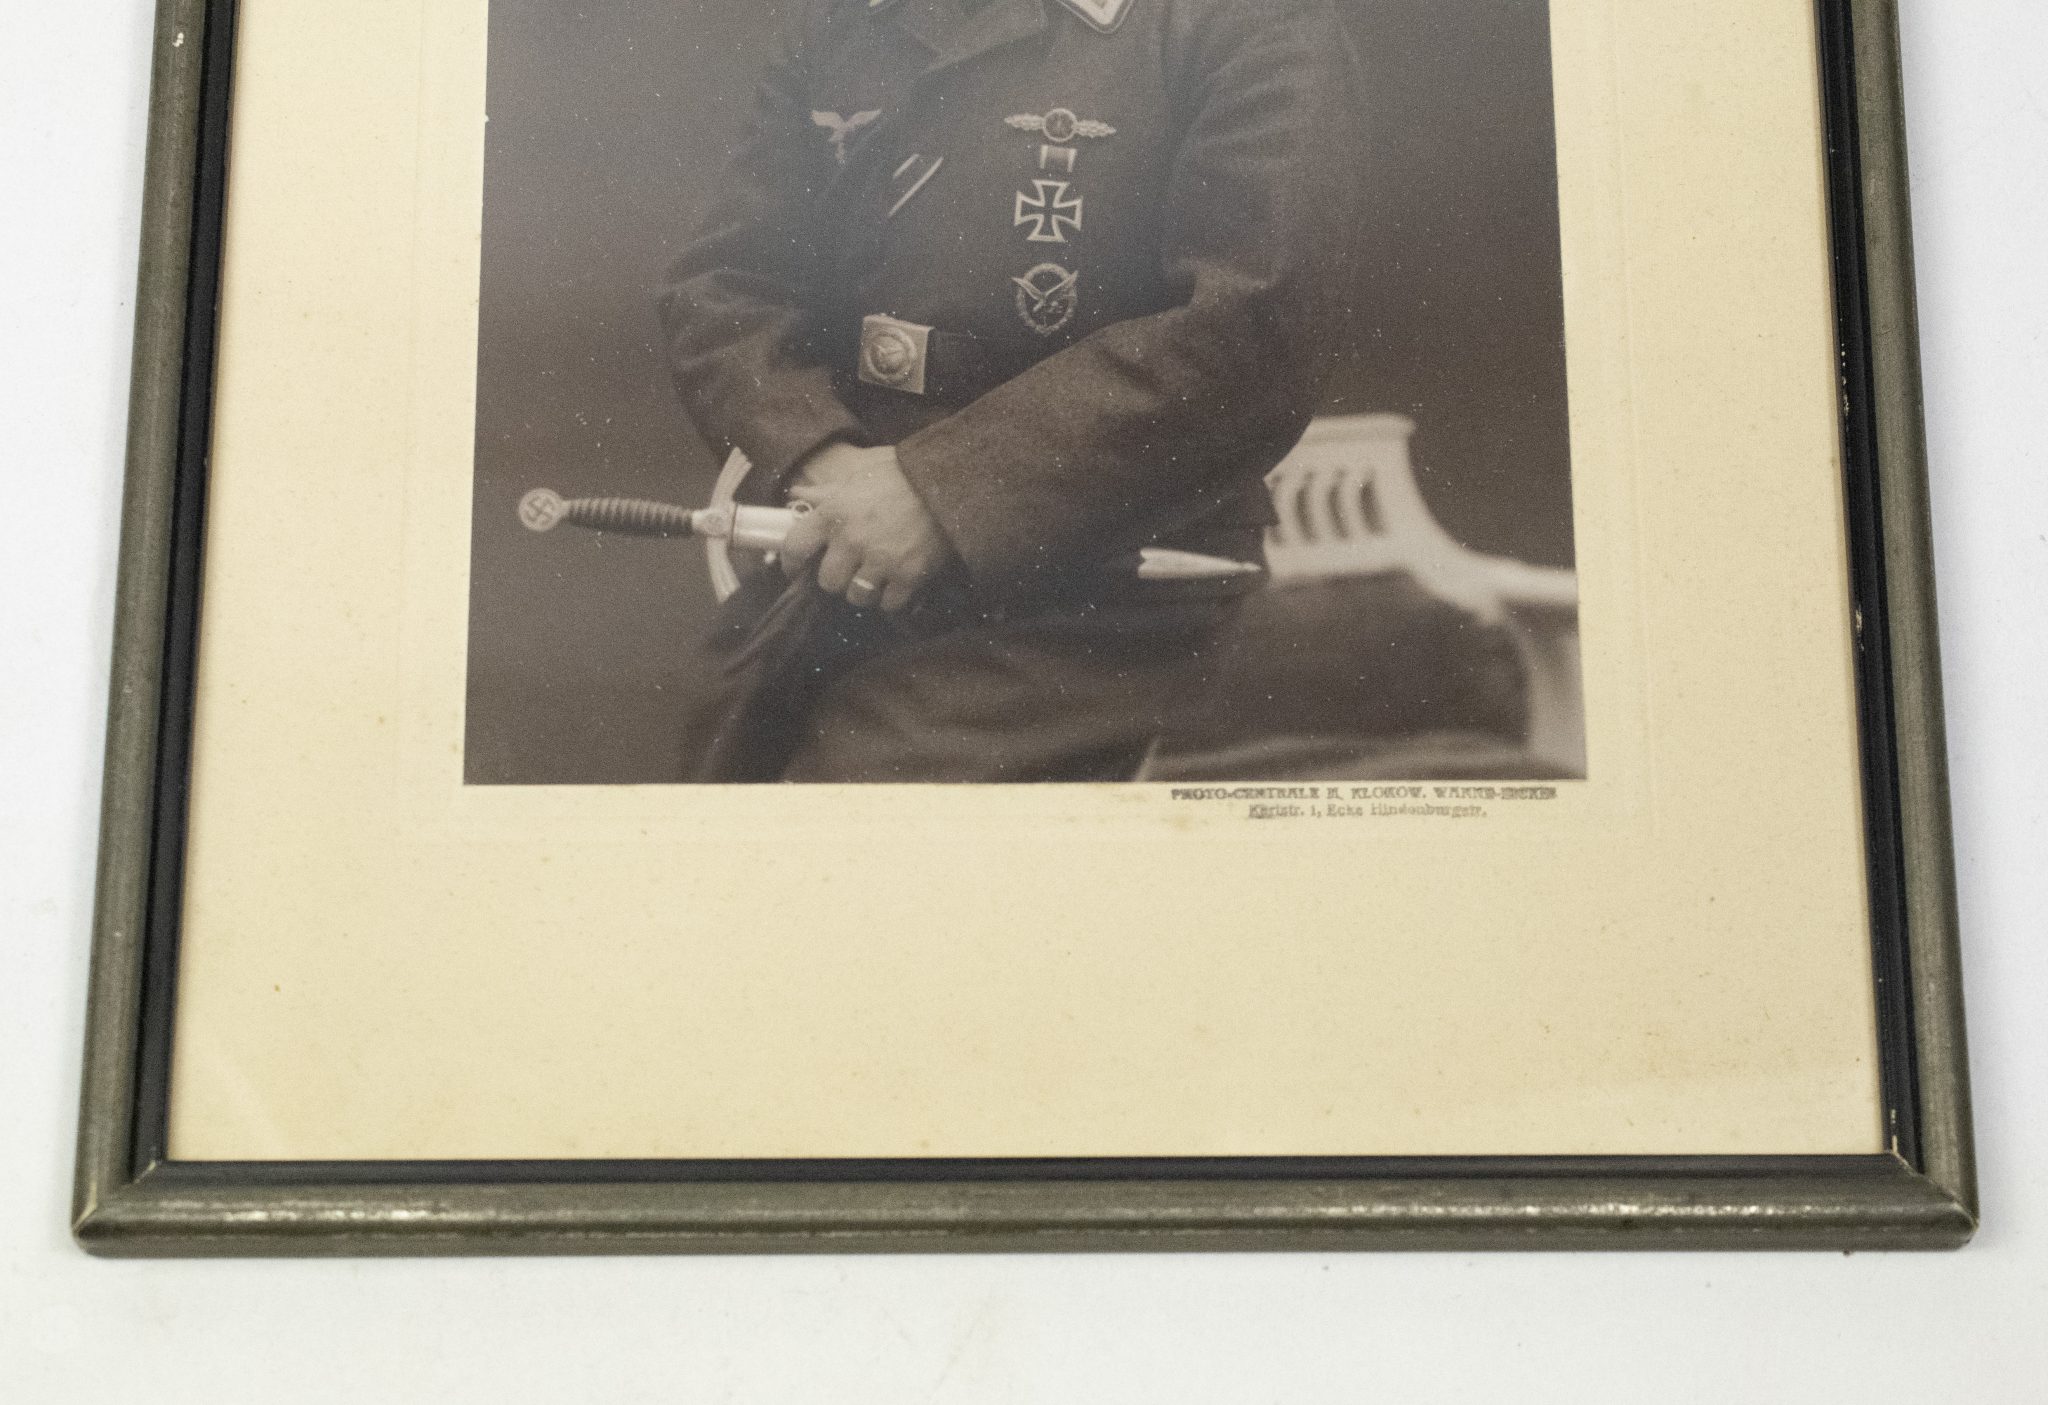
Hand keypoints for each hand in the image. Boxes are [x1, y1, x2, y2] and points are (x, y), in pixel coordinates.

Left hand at [781, 443, 952, 611]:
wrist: (949, 482)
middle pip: (828, 582)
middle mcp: (852, 539)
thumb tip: (798, 494)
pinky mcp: (908, 575)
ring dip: (864, 590)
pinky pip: (889, 603)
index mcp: (834, 512)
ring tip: (875, 578)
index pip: (795, 547)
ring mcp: (880, 560)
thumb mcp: (860, 475)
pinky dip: (893, 597)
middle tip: (849, 570)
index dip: (791, 563)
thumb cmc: (903, 474)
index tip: (796, 569)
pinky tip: (898, 582)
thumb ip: (827, 492)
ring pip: (857, 597)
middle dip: (837, 578)